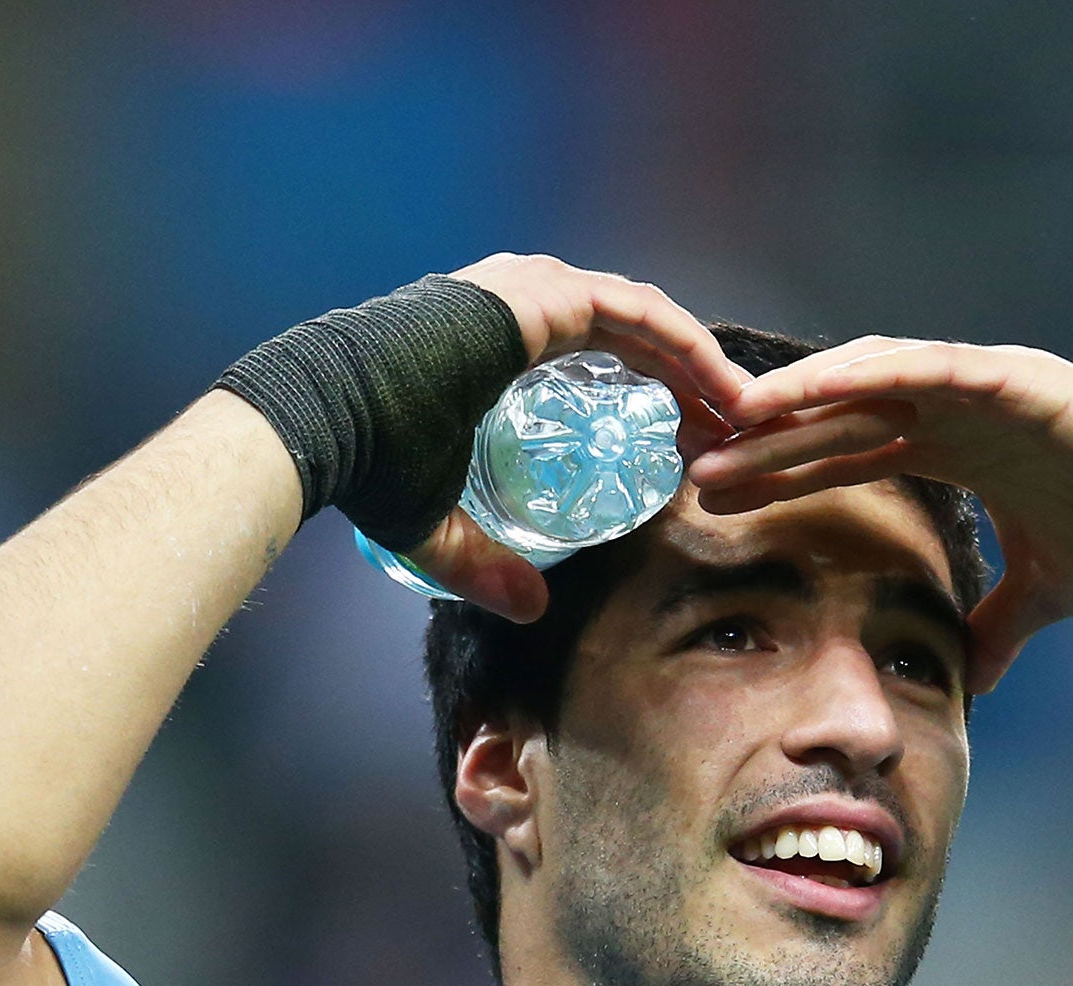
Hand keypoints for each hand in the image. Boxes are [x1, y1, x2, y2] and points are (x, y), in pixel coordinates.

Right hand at [405, 254, 751, 619]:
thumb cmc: (369, 462)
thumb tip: (530, 608)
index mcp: (497, 339)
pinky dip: (687, 348)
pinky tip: (721, 388)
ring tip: (743, 412)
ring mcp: (534, 290)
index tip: (688, 445)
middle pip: (633, 336)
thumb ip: (484, 563)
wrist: (330, 419)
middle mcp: (521, 303)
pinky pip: (639, 315)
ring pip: (646, 321)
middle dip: (687, 382)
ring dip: (699, 365)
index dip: (652, 394)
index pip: (601, 353)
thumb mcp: (435, 523)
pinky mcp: (547, 293)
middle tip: (729, 432)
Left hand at [687, 337, 1072, 690]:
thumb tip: (968, 676)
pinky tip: (814, 382)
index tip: (711, 496)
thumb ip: (998, 624)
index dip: (777, 471)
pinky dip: (873, 370)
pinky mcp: (1022, 380)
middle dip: (765, 435)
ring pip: (871, 378)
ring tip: (730, 412)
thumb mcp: (1043, 596)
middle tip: (688, 455)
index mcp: (954, 447)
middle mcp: (958, 410)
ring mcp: (986, 387)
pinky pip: (932, 367)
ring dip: (801, 394)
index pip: (843, 454)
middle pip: (838, 415)